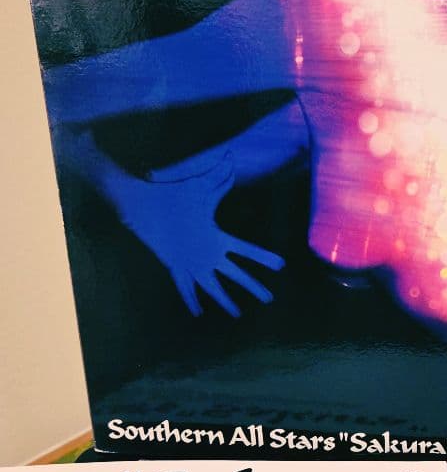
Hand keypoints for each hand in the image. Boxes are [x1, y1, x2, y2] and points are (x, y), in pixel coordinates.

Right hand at [118, 154, 283, 316]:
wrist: (141, 205)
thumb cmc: (171, 194)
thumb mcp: (197, 186)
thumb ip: (218, 176)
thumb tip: (232, 157)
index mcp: (216, 238)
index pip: (247, 250)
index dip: (264, 258)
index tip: (281, 266)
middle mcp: (207, 255)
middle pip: (235, 275)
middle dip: (253, 287)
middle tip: (269, 299)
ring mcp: (190, 264)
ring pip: (212, 288)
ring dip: (225, 300)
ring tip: (237, 313)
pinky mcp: (174, 266)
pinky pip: (185, 287)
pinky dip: (190, 298)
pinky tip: (198, 312)